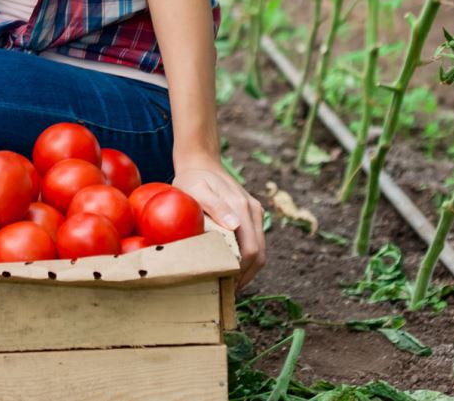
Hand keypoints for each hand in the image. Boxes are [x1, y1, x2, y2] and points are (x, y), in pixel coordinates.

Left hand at [169, 161, 265, 289]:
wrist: (201, 161)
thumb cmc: (193, 178)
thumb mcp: (198, 190)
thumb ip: (216, 206)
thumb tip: (235, 225)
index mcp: (242, 208)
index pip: (251, 249)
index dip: (241, 272)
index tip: (227, 286)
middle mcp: (253, 211)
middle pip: (259, 254)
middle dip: (246, 276)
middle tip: (228, 292)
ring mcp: (254, 212)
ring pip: (260, 250)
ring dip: (248, 269)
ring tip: (230, 284)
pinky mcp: (252, 213)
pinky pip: (255, 241)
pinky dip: (248, 257)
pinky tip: (233, 266)